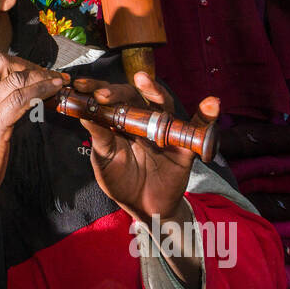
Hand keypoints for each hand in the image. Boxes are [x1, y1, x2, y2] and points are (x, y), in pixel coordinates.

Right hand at [0, 50, 67, 210]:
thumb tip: (17, 90)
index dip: (11, 58)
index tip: (30, 68)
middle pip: (0, 61)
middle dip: (28, 64)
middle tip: (46, 74)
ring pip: (14, 79)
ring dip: (42, 76)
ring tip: (58, 81)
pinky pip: (20, 100)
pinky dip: (41, 91)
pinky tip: (53, 91)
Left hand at [77, 72, 219, 222]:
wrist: (144, 208)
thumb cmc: (121, 181)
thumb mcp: (105, 161)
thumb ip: (99, 138)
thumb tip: (84, 114)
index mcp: (121, 121)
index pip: (109, 99)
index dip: (96, 89)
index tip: (79, 86)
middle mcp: (143, 119)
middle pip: (134, 96)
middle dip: (117, 92)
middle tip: (102, 95)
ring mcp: (164, 129)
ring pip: (163, 104)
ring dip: (155, 91)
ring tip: (144, 80)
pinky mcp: (184, 144)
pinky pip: (198, 127)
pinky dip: (206, 115)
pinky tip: (211, 103)